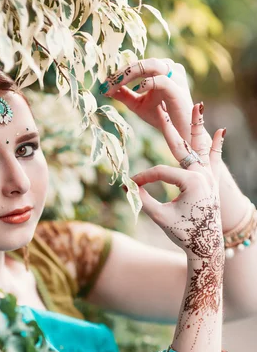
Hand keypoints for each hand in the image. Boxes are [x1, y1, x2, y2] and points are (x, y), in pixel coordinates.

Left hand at [99, 58, 194, 142]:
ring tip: (117, 83)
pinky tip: (136, 90)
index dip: (119, 73)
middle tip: (107, 83)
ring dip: (131, 73)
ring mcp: (175, 77)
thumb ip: (124, 95)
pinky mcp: (178, 89)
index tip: (104, 84)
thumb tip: (107, 89)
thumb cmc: (162, 117)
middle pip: (142, 62)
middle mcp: (169, 68)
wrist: (179, 133)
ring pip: (151, 65)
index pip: (137, 65)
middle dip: (122, 72)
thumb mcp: (138, 104)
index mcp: (160, 70)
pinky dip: (147, 83)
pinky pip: (162, 80)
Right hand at [130, 104, 224, 263]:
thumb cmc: (183, 234)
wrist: (206, 247)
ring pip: (201, 146)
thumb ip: (145, 200)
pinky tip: (221, 131)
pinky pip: (215, 159)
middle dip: (168, 127)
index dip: (145, 178)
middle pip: (181, 147)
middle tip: (159, 107)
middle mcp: (203, 174)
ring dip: (197, 126)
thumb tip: (130, 186)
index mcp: (192, 181)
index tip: (132, 185)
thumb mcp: (161, 217)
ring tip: (198, 105)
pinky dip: (217, 146)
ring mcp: (210, 176)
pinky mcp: (213, 181)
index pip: (162, 172)